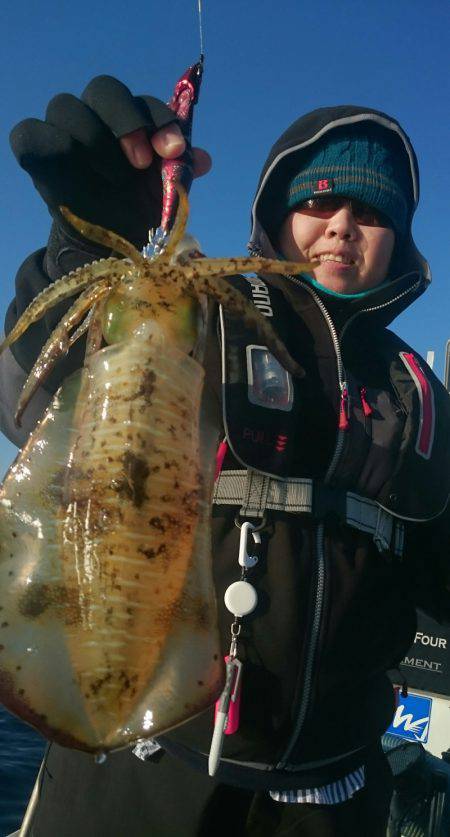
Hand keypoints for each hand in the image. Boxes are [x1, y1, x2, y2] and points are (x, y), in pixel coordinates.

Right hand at [10, 75, 211, 249]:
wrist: (107, 242)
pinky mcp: (35, 147)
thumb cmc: (137, 209)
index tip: (174, 150)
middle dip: (126, 121)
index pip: (143, 102)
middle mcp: (95, 112)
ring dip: (94, 141)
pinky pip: (32, 132)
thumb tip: (204, 160)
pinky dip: (54, 147)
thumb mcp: (165, 194)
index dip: (160, 120)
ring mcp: (62, 127)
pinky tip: (74, 178)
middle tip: (143, 162)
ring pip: (67, 107)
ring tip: (114, 181)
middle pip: (103, 88)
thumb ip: (181, 172)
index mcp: (131, 118)